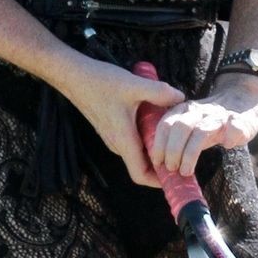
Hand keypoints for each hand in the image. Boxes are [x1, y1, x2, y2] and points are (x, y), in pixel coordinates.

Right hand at [57, 54, 184, 187]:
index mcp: (123, 140)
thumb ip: (159, 92)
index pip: (140, 175)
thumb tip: (180, 98)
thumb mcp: (134, 85)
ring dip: (154, 148)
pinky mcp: (111, 128)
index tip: (177, 176)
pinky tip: (156, 120)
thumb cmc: (100, 82)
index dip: (159, 181)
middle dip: (163, 163)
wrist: (73, 76)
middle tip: (183, 153)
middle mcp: (117, 143)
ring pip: (138, 151)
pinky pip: (132, 140)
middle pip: (142, 165)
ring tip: (173, 136)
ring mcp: (113, 137)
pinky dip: (146, 137)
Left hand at [142, 73, 257, 180]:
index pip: (165, 124)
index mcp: (184, 112)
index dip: (159, 144)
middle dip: (173, 150)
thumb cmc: (209, 123)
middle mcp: (200, 112)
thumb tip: (159, 166)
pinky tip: (227, 144)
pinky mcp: (241, 121)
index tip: (157, 162)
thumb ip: (174, 141)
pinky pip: (236, 126)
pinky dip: (231, 135)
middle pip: (181, 128)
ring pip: (202, 131)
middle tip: (171, 169)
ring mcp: (220, 117)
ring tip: (186, 171)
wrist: (241, 100)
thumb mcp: (189, 127)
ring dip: (191, 153)